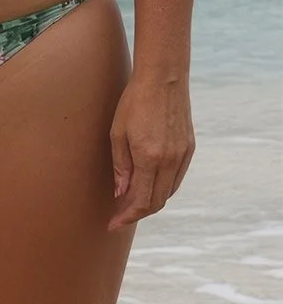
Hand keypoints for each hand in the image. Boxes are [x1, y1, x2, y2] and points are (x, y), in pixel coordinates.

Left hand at [109, 70, 193, 229]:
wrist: (163, 79)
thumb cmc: (134, 102)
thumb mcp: (117, 132)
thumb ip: (120, 166)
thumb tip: (120, 193)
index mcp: (150, 158)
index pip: (141, 201)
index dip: (127, 217)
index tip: (113, 224)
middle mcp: (170, 162)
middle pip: (157, 201)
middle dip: (137, 213)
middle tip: (119, 216)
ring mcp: (183, 156)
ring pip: (168, 192)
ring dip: (151, 202)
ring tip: (131, 203)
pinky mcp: (189, 149)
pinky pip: (176, 178)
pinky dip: (163, 187)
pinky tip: (149, 185)